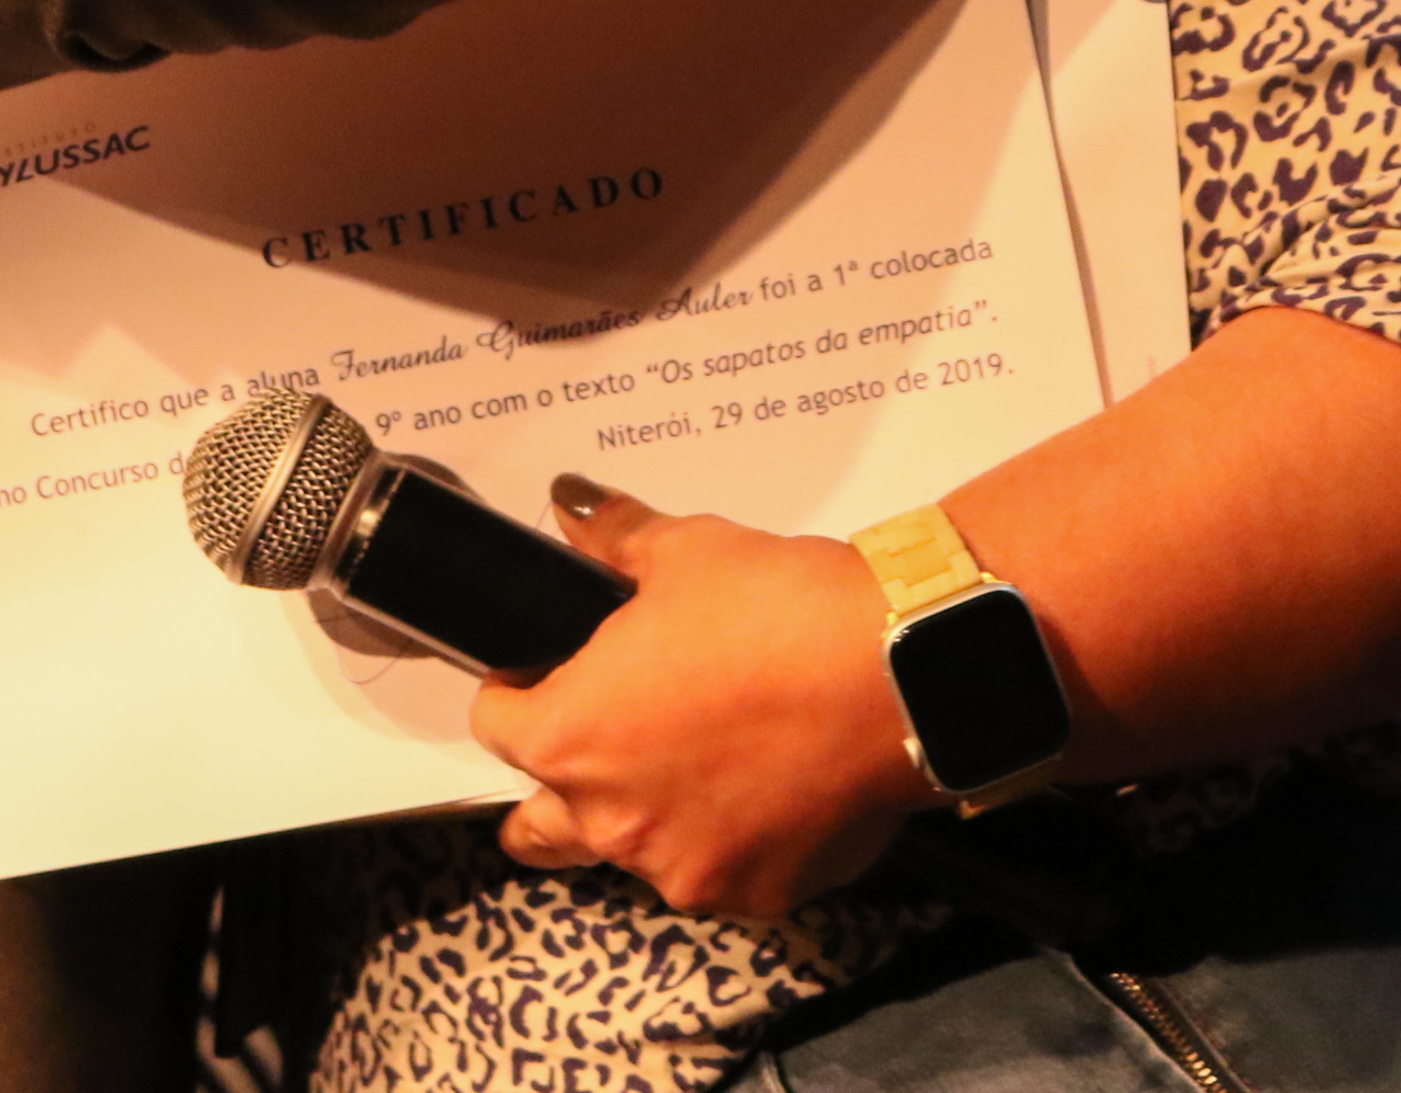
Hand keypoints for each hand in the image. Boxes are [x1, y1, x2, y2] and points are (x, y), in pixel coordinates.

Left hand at [471, 479, 928, 919]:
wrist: (900, 669)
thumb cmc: (780, 611)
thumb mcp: (682, 552)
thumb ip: (611, 538)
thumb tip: (574, 508)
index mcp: (572, 739)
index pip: (499, 729)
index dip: (514, 694)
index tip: (538, 679)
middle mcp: (614, 821)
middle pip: (541, 827)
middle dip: (553, 790)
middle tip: (593, 745)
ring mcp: (688, 868)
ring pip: (635, 853)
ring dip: (646, 815)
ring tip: (692, 760)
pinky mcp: (761, 892)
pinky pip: (720, 872)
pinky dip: (728, 839)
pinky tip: (760, 787)